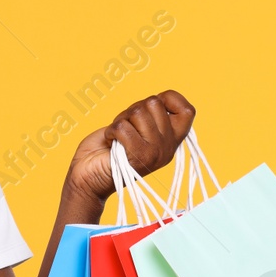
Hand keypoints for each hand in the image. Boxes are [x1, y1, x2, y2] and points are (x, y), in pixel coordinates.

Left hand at [64, 90, 194, 204]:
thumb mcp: (136, 127)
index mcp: (171, 139)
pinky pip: (123, 127)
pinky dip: (110, 131)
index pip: (188, 110)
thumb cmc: (107, 148)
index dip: (168, 99)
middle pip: (153, 103)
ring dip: (120, 120)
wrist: (87, 177)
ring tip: (117, 137)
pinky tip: (110, 143)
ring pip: (138, 112)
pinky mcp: (139, 157)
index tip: (148, 109)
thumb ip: (150, 116)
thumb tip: (157, 99)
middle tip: (125, 128)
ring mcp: (155, 153)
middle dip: (132, 110)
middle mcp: (168, 147)